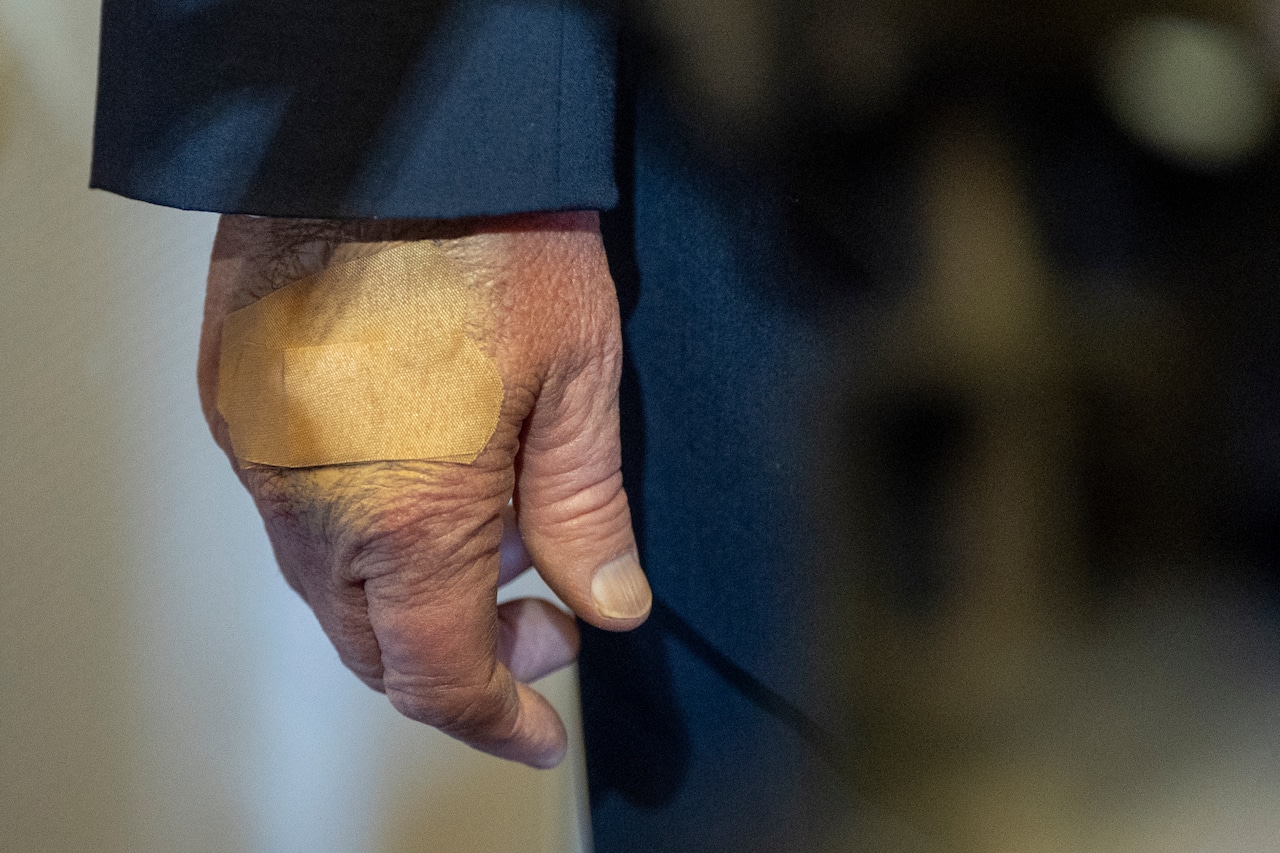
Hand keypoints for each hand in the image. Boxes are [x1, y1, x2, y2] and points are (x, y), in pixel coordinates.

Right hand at [197, 211, 649, 767]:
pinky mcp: (234, 407)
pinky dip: (358, 537)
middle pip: (373, 644)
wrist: (390, 128)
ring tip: (494, 545)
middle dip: (460, 660)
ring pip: (327, 586)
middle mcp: (312, 505)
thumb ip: (584, 508)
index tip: (539, 729)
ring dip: (406, 599)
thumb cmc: (497, 237)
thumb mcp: (577, 377)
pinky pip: (293, 515)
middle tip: (544, 624)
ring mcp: (258, 456)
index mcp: (405, 514)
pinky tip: (421, 488)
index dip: (495, 716)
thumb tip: (609, 605)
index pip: (440, 671)